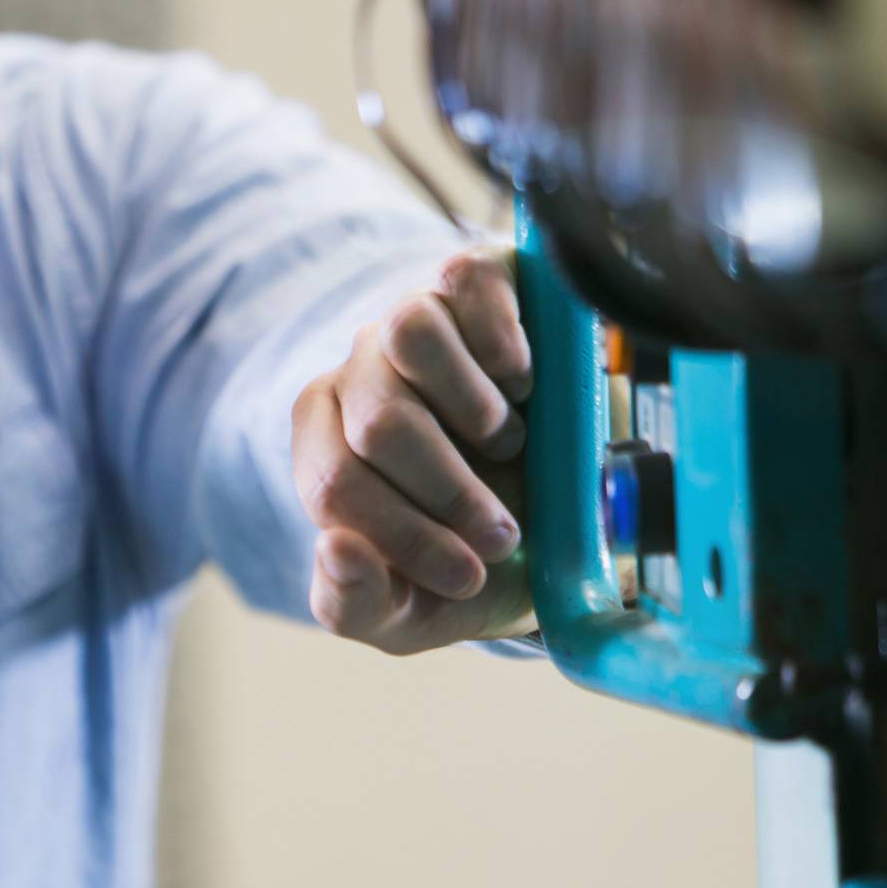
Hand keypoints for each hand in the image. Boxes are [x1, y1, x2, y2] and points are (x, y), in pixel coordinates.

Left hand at [293, 246, 535, 654]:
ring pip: (406, 334)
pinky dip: (503, 344)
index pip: (334, 483)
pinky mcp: (470, 277)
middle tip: (504, 533)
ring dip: (474, 409)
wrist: (560, 499)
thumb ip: (355, 602)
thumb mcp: (411, 609)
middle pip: (379, 421)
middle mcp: (358, 374)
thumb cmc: (469, 552)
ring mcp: (411, 318)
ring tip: (510, 445)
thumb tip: (333, 550)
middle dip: (452, 493)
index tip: (471, 578)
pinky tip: (526, 385)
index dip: (406, 537)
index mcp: (326, 447)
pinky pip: (465, 285)